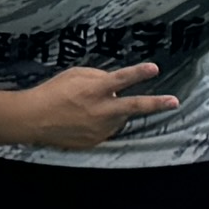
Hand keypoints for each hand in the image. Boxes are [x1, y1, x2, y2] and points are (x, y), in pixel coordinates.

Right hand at [3, 61, 171, 148]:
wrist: (34, 119)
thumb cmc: (53, 92)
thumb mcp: (74, 75)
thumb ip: (98, 76)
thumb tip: (115, 83)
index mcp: (94, 90)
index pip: (121, 79)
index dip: (139, 73)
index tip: (154, 68)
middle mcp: (101, 110)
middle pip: (135, 106)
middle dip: (157, 104)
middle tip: (174, 102)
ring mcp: (100, 128)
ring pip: (120, 117)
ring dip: (115, 110)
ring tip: (91, 107)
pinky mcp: (96, 140)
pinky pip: (108, 128)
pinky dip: (104, 121)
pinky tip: (86, 118)